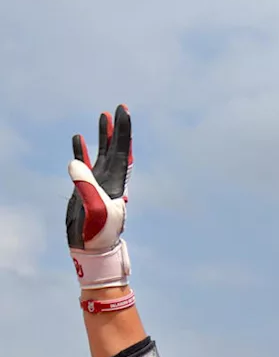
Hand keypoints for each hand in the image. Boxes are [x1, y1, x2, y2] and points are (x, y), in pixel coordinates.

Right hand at [65, 104, 132, 288]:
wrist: (92, 247)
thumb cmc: (99, 232)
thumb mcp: (94, 210)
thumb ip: (86, 186)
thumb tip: (75, 163)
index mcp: (117, 183)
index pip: (122, 151)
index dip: (123, 132)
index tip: (124, 112)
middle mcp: (110, 179)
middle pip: (115, 148)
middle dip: (117, 129)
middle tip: (118, 108)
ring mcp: (98, 182)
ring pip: (103, 153)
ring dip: (103, 136)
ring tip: (103, 117)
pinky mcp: (85, 188)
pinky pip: (85, 165)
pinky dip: (83, 151)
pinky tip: (79, 140)